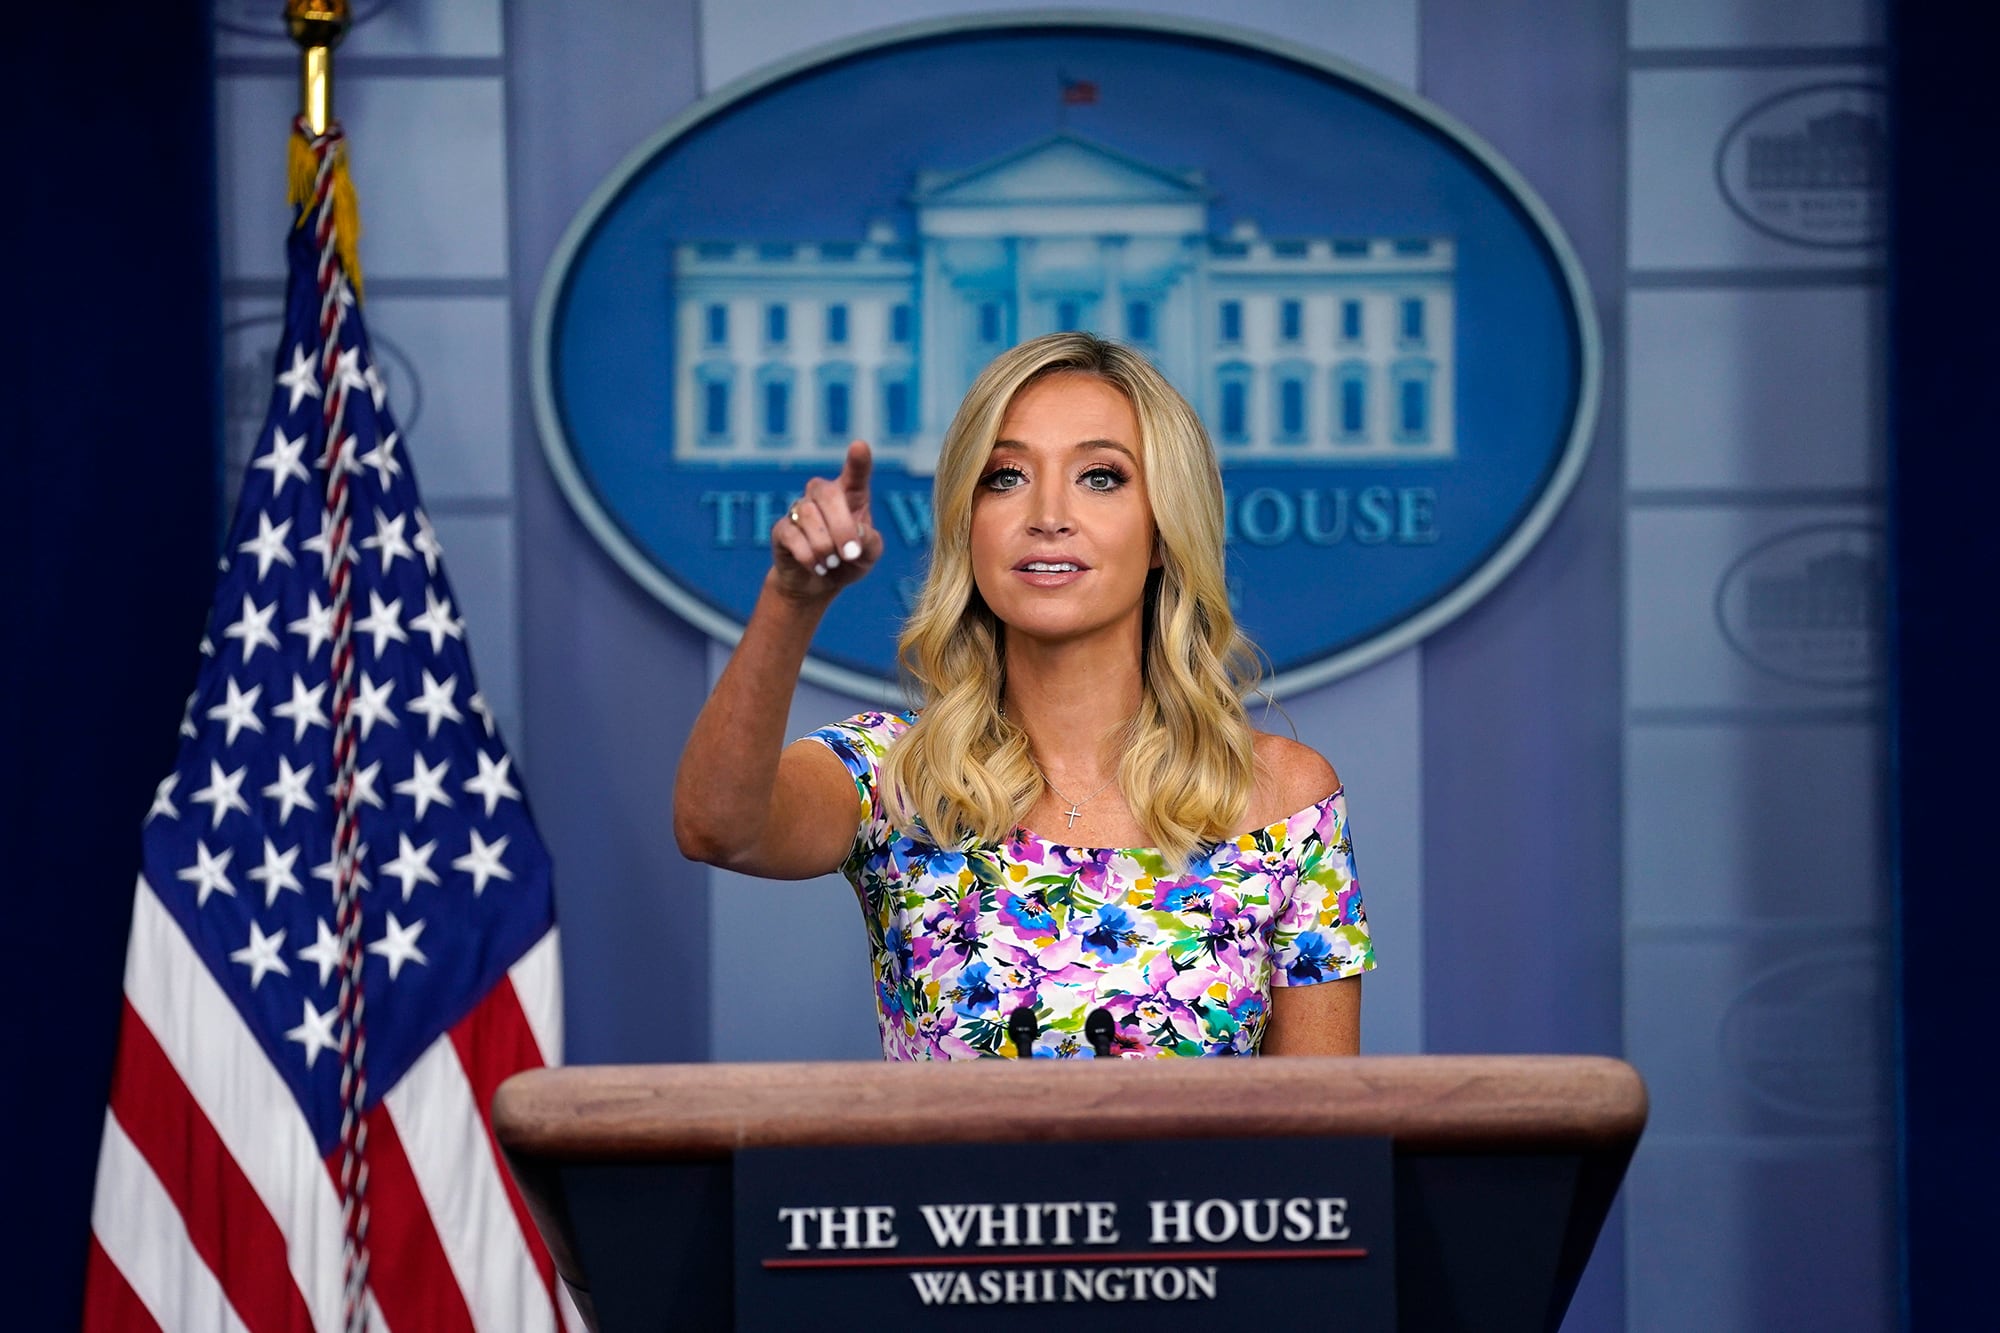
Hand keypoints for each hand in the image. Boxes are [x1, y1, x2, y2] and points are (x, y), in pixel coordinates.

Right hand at [769, 441, 884, 601]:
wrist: (817, 584)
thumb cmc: (847, 563)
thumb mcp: (869, 556)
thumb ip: (870, 542)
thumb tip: (856, 533)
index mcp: (851, 496)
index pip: (855, 473)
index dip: (858, 460)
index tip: (859, 446)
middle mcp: (823, 496)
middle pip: (828, 494)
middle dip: (842, 527)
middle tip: (851, 554)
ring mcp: (800, 510)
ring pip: (809, 516)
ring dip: (825, 545)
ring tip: (832, 564)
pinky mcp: (782, 529)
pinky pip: (793, 536)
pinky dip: (809, 556)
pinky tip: (817, 567)